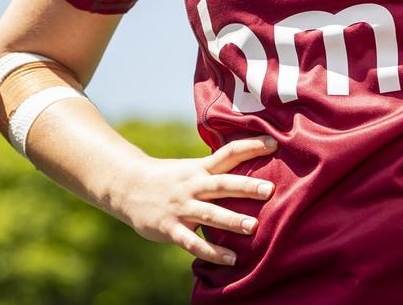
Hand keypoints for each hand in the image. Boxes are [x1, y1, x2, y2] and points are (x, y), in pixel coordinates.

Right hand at [120, 135, 276, 265]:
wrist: (128, 187)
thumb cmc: (170, 179)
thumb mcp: (192, 169)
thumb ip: (216, 172)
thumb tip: (250, 171)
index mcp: (200, 168)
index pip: (229, 153)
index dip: (251, 147)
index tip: (273, 143)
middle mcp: (193, 185)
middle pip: (223, 184)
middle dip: (246, 187)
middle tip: (270, 189)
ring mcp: (182, 207)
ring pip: (210, 213)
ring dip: (232, 220)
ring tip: (254, 227)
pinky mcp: (171, 228)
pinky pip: (193, 242)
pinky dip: (212, 252)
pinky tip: (231, 259)